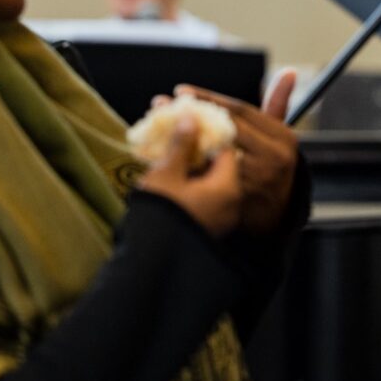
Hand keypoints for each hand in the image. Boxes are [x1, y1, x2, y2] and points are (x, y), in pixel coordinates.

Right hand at [138, 115, 241, 237]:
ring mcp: (222, 217)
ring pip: (210, 180)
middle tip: (179, 130)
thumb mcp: (167, 174)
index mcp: (229, 187)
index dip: (208, 130)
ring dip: (193, 163)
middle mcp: (231, 202)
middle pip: (219, 163)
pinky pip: (204, 195)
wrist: (148, 263)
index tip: (190, 119)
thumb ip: (182, 144)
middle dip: (199, 145)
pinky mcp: (208, 227)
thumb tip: (191, 117)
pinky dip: (191, 181)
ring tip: (171, 149)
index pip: (227, 147)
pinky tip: (172, 172)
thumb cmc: (159, 215)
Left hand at [174, 67, 299, 234]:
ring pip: (212, 155)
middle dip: (193, 115)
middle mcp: (273, 158)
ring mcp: (255, 180)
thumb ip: (278, 103)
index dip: (210, 98)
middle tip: (164, 104)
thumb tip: (288, 71)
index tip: (183, 91)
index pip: (241, 111)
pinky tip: (165, 152)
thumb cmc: (273, 164)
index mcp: (283, 138)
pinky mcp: (237, 198)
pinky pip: (206, 177)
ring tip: (159, 125)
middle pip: (225, 129)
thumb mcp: (279, 135)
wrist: (277, 213)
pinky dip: (186, 164)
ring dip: (184, 140)